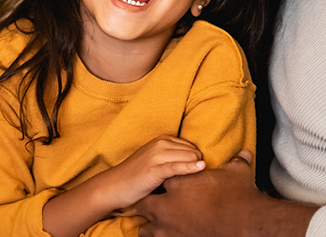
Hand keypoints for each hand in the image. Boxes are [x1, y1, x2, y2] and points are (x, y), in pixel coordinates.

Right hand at [42, 136, 204, 236]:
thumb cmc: (137, 176)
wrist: (114, 186)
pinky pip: (178, 166)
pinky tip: (201, 168)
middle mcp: (161, 143)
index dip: (199, 159)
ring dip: (198, 166)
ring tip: (208, 178)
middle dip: (201, 162)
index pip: (191, 146)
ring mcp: (157, 155)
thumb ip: (173, 157)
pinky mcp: (155, 168)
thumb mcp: (156, 161)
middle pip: (193, 150)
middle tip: (210, 176)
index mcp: (163, 139)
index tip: (207, 170)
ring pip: (188, 157)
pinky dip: (191, 167)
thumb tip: (197, 163)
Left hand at [136, 151, 316, 236]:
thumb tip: (245, 153)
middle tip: (157, 201)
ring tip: (158, 224)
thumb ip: (237, 161)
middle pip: (146, 202)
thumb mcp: (236, 173)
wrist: (243, 224)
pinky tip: (167, 235)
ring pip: (146, 228)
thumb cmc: (237, 197)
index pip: (163, 176)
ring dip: (150, 225)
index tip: (172, 182)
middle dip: (149, 201)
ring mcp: (169, 228)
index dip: (168, 179)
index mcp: (179, 183)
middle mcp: (168, 205)